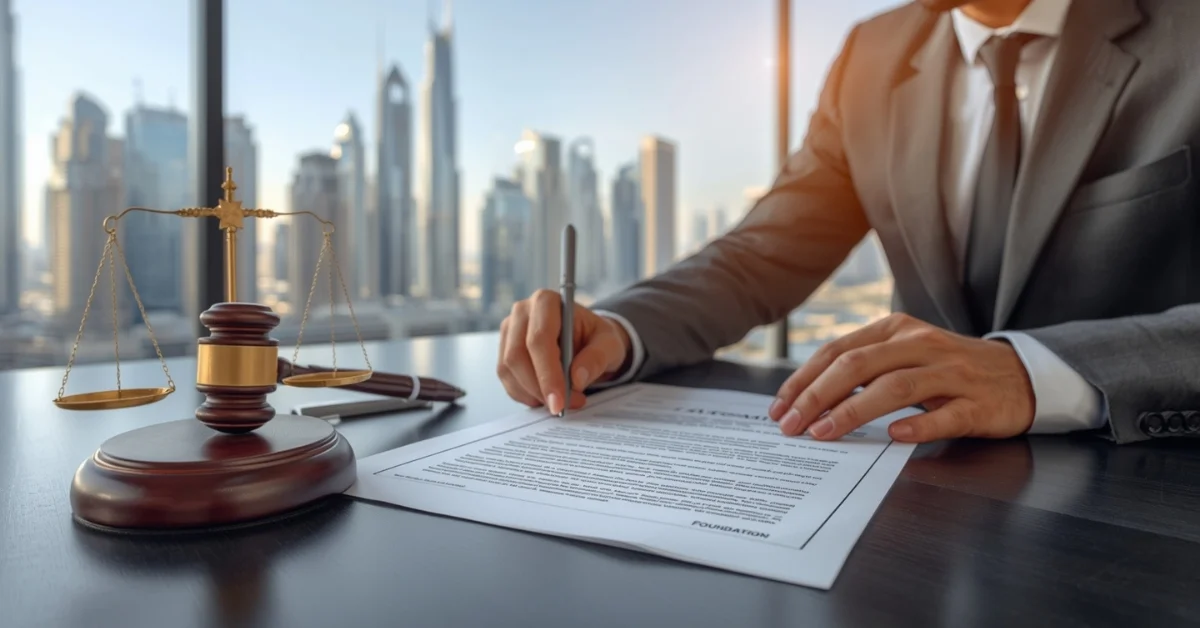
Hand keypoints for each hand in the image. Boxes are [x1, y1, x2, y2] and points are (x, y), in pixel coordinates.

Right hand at [497, 289, 632, 413]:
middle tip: (561, 407)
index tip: (559, 402)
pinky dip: (525, 395)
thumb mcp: (610, 344)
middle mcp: (522, 312)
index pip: (540, 339)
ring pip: (508, 370)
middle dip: (538, 388)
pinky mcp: (504, 350)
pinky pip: (507, 379)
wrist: (586, 339)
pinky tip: (545, 398)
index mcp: (547, 301)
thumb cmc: (596, 337)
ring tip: (560, 402)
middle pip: (517, 356)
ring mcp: (509, 331)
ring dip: (532, 394)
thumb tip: (576, 379)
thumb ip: (597, 358)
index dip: (547, 373)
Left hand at [765, 313, 1034, 442]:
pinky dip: (917, 425)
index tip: (779, 407)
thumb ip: (863, 370)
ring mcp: (951, 372)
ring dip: (853, 411)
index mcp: (896, 330)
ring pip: (895, 387)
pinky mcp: (977, 402)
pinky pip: (944, 413)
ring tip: (824, 433)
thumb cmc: (950, 370)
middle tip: (791, 425)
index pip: (838, 351)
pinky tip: (893, 437)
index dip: (804, 379)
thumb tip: (808, 398)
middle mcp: (920, 344)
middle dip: (818, 396)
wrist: (1021, 375)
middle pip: (859, 365)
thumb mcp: (904, 356)